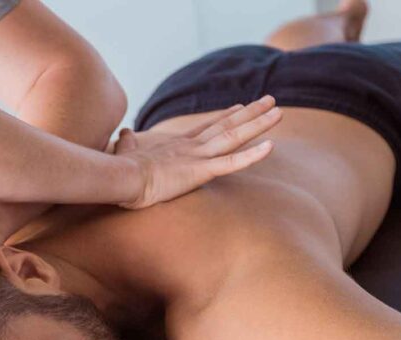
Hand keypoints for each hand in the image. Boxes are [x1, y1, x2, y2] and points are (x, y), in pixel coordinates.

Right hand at [116, 96, 281, 208]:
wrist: (122, 177)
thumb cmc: (121, 169)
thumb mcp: (126, 151)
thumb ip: (128, 141)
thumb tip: (124, 132)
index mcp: (176, 145)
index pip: (207, 127)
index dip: (225, 116)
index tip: (240, 107)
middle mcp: (192, 146)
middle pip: (227, 125)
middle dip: (251, 113)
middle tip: (270, 100)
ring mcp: (198, 157)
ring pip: (235, 136)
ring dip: (259, 124)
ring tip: (279, 112)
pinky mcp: (200, 171)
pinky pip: (232, 163)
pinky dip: (252, 155)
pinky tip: (271, 146)